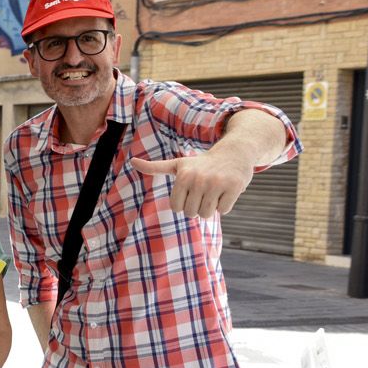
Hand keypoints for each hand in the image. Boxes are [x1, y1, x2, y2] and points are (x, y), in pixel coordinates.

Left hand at [132, 147, 253, 217]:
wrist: (234, 152)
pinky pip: (224, 211)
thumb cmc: (201, 164)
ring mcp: (217, 183)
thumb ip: (155, 167)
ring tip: (214, 192)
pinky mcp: (234, 187)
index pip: (177, 208)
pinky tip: (226, 191)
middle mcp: (199, 179)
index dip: (184, 203)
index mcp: (183, 176)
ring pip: (207, 214)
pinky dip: (225, 205)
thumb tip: (132, 161)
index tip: (191, 191)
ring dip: (211, 208)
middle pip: (191, 213)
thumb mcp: (178, 164)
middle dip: (197, 207)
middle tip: (204, 191)